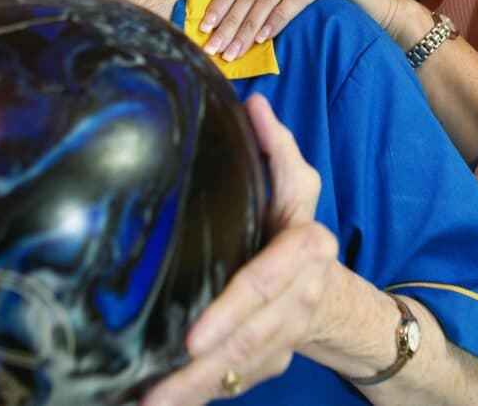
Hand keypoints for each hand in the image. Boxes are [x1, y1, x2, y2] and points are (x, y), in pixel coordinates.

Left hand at [140, 94, 338, 404]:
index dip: (230, 311)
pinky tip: (165, 403)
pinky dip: (204, 395)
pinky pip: (238, 382)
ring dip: (196, 390)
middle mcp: (299, 297)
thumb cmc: (295, 228)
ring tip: (150, 403)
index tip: (191, 336)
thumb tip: (255, 102)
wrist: (327, 290)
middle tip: (155, 388)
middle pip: (250, 338)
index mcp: (304, 250)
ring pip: (241, 369)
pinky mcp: (272, 361)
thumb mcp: (295, 183)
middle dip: (203, 367)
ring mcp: (287, 334)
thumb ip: (277, 147)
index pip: (263, 283)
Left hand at [199, 0, 409, 59]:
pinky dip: (279, 18)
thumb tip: (227, 28)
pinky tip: (266, 38)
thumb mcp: (294, 3)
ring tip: (235, 50)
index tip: (203, 27)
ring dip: (248, 25)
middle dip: (229, 20)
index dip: (219, 1)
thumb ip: (266, 3)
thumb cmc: (335, 13)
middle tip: (214, 47)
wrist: (385, 13)